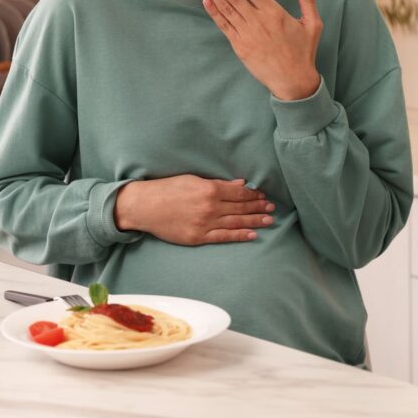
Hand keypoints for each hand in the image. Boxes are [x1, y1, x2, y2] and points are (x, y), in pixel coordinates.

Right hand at [114, 175, 275, 245]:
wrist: (145, 207)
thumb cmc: (167, 190)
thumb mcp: (192, 180)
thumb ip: (217, 183)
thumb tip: (240, 183)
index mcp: (209, 189)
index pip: (238, 192)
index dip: (253, 193)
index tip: (262, 194)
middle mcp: (210, 207)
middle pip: (240, 207)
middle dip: (258, 207)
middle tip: (271, 208)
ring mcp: (205, 223)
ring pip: (236, 222)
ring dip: (254, 221)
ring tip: (268, 220)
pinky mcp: (199, 237)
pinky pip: (224, 237)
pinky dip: (240, 235)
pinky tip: (253, 234)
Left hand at [199, 0, 322, 100]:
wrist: (293, 81)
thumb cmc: (303, 52)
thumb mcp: (312, 24)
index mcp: (274, 13)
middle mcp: (257, 21)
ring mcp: (247, 35)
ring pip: (226, 9)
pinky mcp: (240, 47)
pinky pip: (224, 26)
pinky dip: (215, 13)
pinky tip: (206, 1)